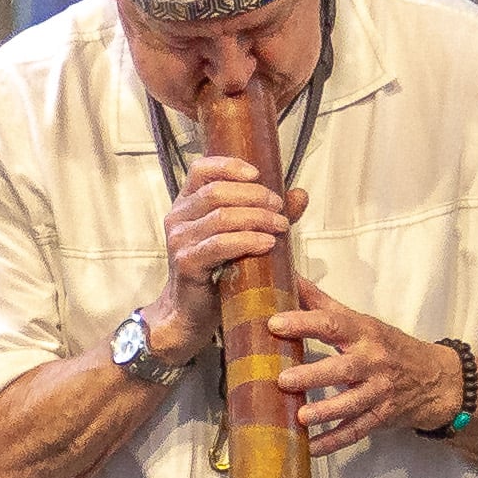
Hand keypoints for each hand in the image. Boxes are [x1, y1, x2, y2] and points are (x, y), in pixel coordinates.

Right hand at [161, 154, 299, 297]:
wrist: (191, 311)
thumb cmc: (216, 271)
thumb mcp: (240, 236)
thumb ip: (266, 213)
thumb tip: (299, 194)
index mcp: (187, 203)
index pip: (201, 170)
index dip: (229, 166)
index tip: (257, 174)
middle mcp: (178, 217)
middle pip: (217, 191)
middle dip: (254, 195)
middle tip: (279, 207)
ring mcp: (180, 240)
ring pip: (222, 217)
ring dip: (257, 218)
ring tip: (280, 225)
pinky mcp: (187, 262)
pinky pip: (221, 244)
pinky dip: (248, 240)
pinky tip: (267, 243)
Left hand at [268, 284, 446, 455]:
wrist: (437, 379)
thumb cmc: (390, 347)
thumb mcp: (362, 322)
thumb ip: (323, 305)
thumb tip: (289, 278)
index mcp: (364, 334)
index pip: (333, 324)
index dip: (304, 323)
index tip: (275, 324)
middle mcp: (373, 361)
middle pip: (343, 368)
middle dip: (314, 375)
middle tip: (284, 380)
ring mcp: (379, 391)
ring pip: (352, 403)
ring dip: (326, 411)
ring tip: (301, 418)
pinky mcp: (382, 416)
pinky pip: (356, 431)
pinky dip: (334, 441)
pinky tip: (310, 448)